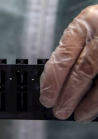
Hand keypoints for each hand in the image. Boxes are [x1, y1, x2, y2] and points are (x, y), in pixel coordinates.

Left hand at [40, 5, 97, 122]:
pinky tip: (95, 108)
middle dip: (68, 95)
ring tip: (77, 115)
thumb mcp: (86, 27)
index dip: (53, 79)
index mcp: (85, 23)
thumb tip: (56, 79)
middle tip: (58, 110)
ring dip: (88, 103)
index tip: (46, 95)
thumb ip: (72, 48)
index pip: (64, 55)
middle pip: (82, 70)